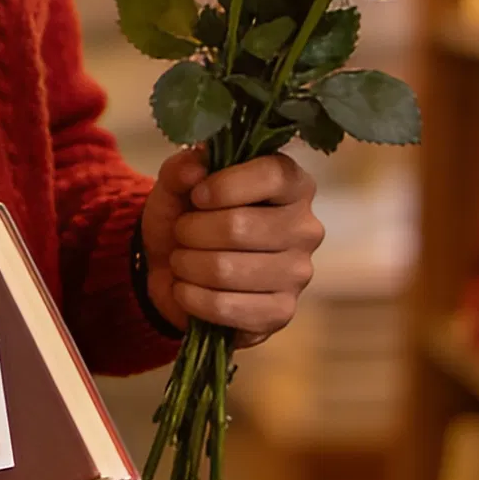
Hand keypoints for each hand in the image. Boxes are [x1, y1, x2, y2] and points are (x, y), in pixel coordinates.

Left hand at [138, 146, 323, 347]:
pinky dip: (192, 298)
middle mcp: (305, 228)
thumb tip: (196, 168)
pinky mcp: (281, 312)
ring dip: (187, 265)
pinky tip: (186, 289)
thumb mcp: (177, 184)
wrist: (173, 270)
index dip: (225, 185)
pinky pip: (226, 307)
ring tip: (181, 260)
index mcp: (293, 184)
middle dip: (191, 230)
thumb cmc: (187, 217)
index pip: (272, 175)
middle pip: (239, 227)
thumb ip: (182, 167)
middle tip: (181, 233)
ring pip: (226, 269)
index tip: (196, 195)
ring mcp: (298, 274)